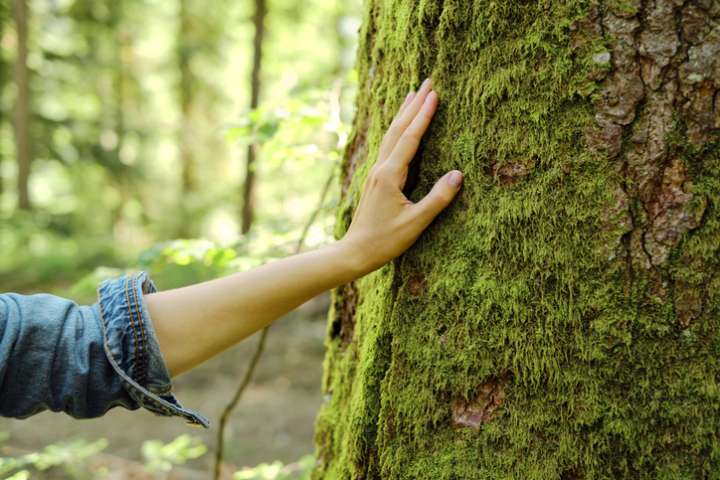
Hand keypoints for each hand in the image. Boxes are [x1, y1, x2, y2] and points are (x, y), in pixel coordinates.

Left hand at [341, 78, 462, 275]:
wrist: (354, 252)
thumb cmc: (385, 241)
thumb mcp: (416, 223)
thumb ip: (438, 199)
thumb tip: (458, 174)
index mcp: (390, 175)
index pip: (410, 138)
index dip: (423, 115)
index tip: (435, 94)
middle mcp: (380, 169)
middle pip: (398, 129)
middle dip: (413, 104)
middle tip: (427, 81)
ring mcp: (375, 173)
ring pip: (390, 135)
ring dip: (403, 113)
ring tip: (413, 93)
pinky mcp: (375, 180)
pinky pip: (387, 146)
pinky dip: (397, 129)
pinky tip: (399, 127)